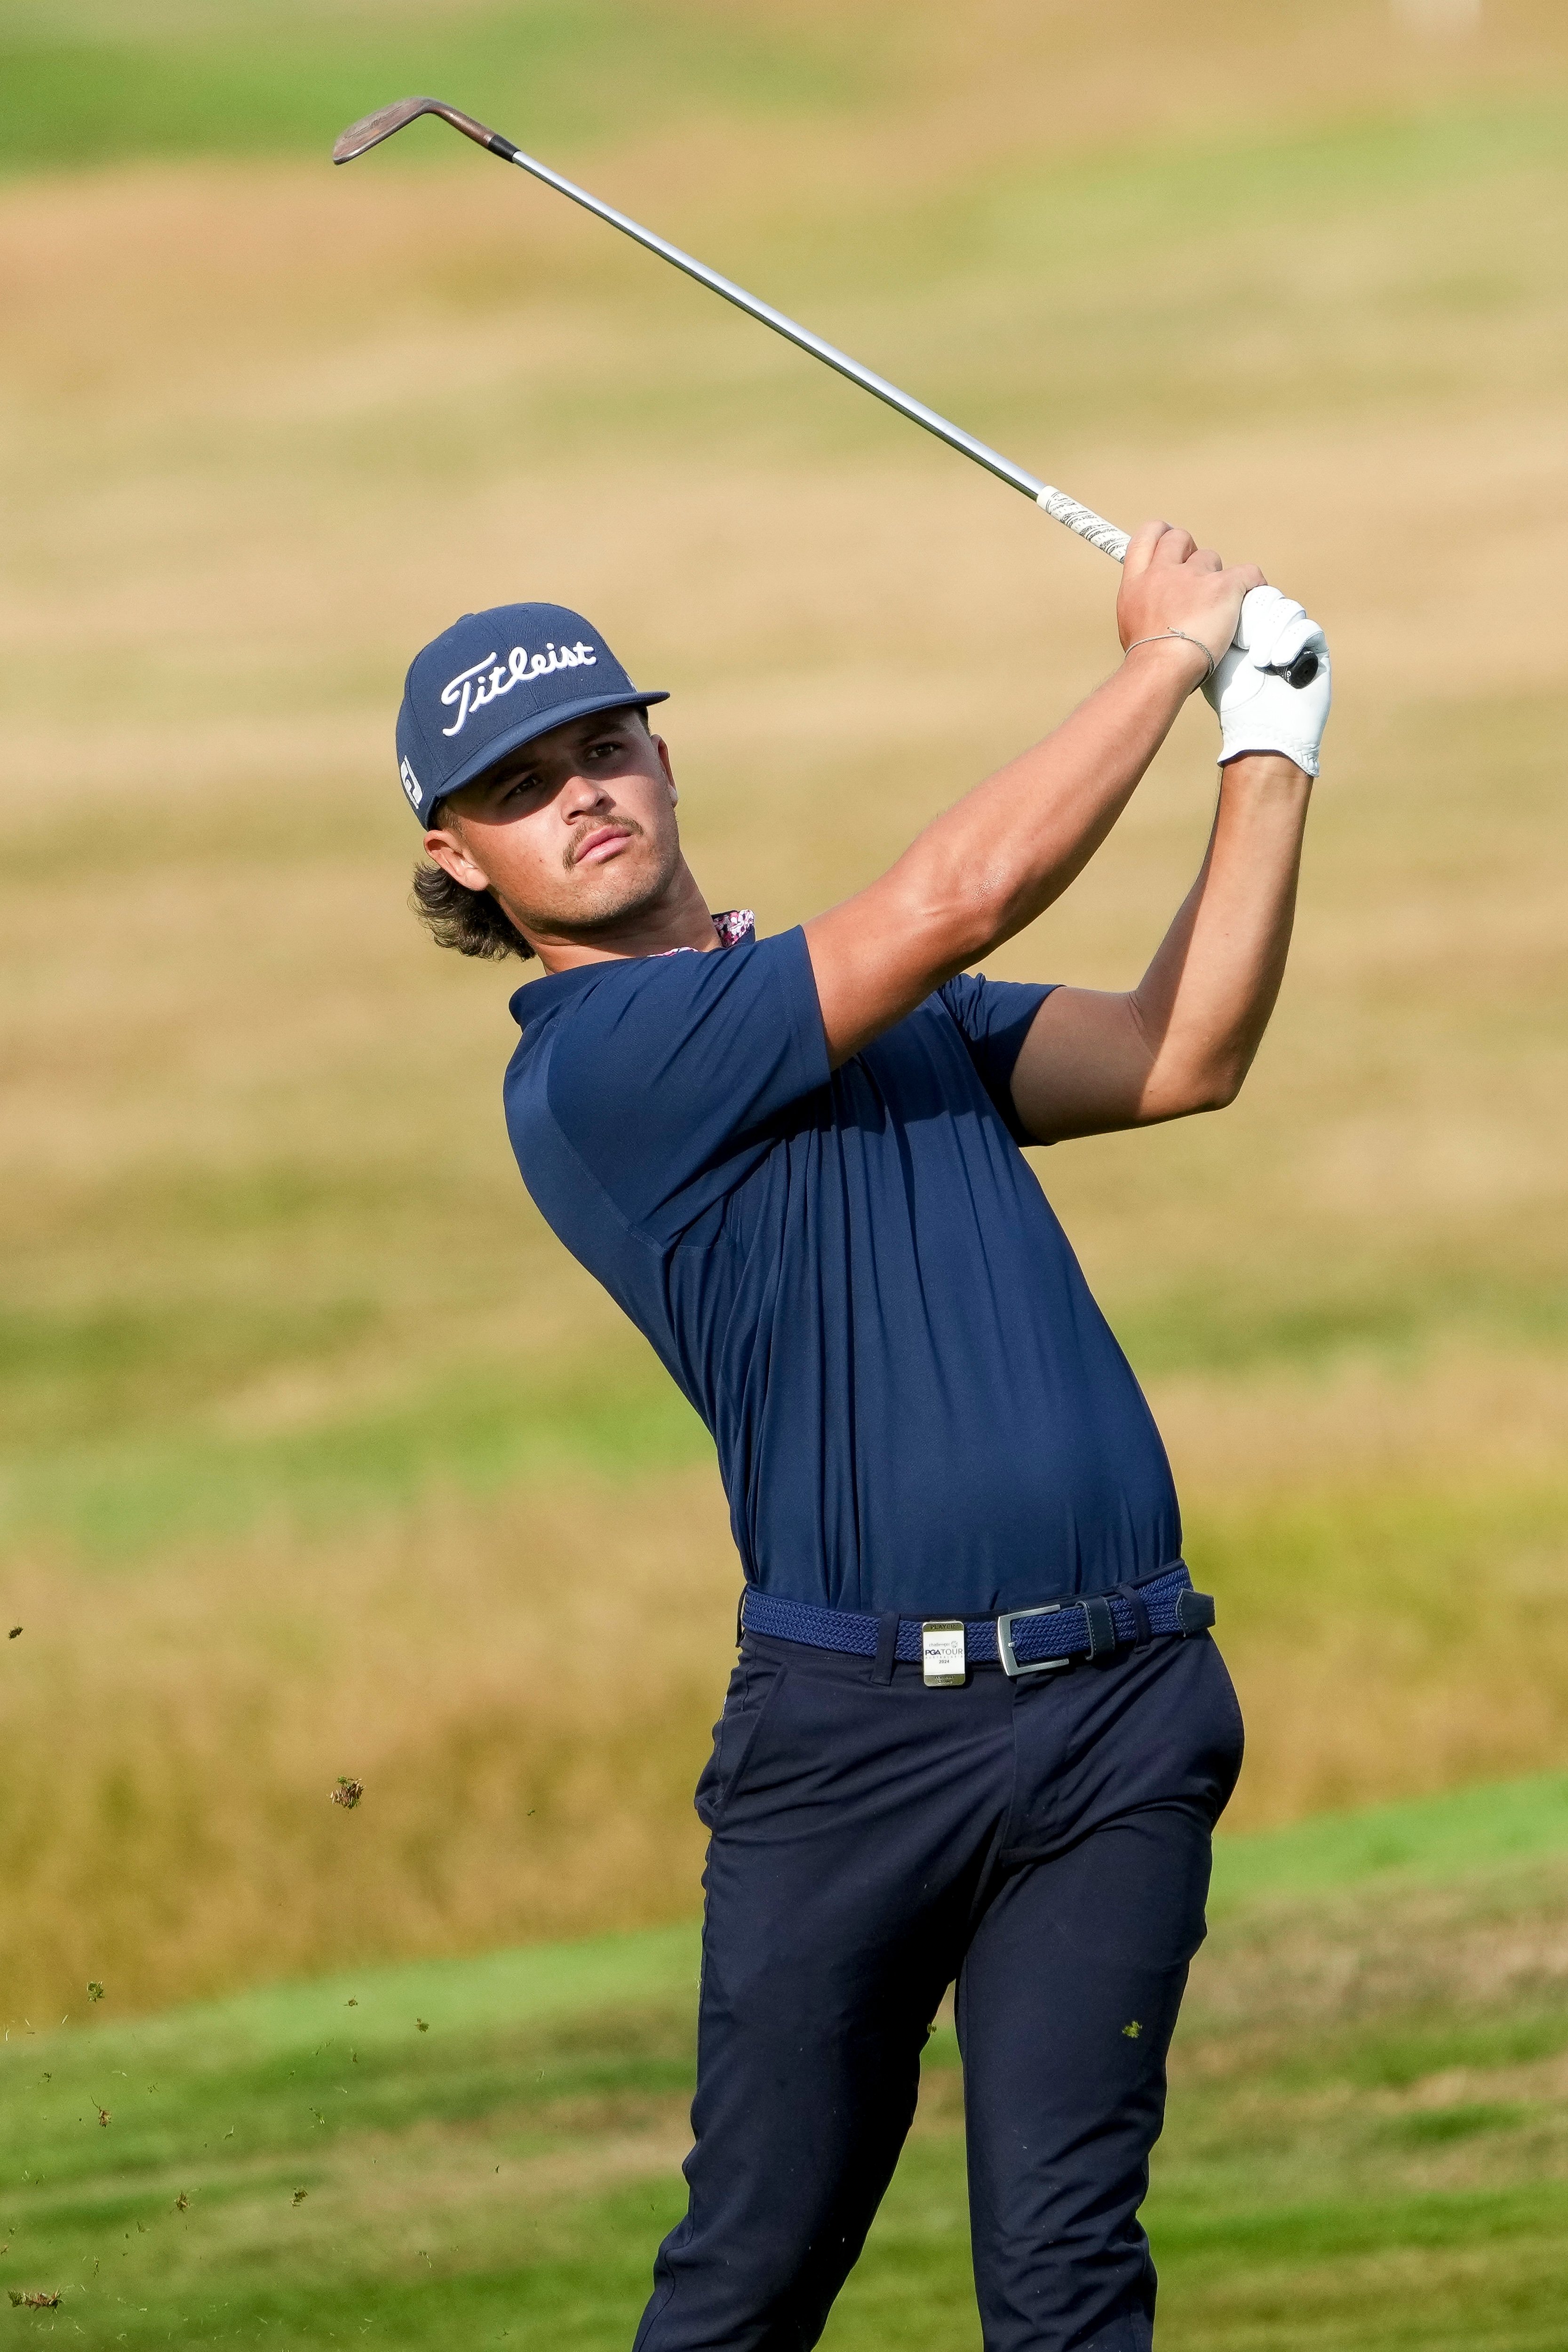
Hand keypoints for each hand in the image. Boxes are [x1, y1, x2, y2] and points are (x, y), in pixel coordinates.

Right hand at [1117, 520, 1264, 678]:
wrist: (1160, 669)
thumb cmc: (1146, 658)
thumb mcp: (1130, 624)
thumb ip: (1144, 604)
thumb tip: (1156, 607)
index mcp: (1137, 581)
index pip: (1147, 536)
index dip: (1161, 534)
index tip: (1169, 543)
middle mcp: (1163, 572)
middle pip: (1179, 537)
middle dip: (1190, 550)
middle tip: (1197, 574)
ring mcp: (1193, 577)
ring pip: (1210, 557)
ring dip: (1215, 575)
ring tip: (1217, 603)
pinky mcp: (1223, 587)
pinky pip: (1247, 573)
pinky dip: (1253, 582)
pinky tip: (1252, 594)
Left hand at [1203, 585, 1331, 775]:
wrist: (1260, 732)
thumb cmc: (1233, 701)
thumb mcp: (1214, 658)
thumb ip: (1212, 626)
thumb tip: (1208, 595)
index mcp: (1248, 627)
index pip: (1249, 594)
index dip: (1241, 603)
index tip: (1231, 631)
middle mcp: (1272, 629)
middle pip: (1270, 596)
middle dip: (1256, 617)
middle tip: (1245, 644)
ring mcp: (1296, 638)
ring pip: (1290, 609)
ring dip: (1272, 631)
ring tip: (1260, 662)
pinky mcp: (1316, 651)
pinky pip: (1309, 628)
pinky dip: (1292, 640)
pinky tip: (1278, 662)